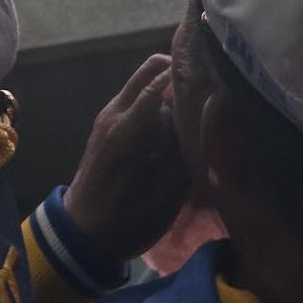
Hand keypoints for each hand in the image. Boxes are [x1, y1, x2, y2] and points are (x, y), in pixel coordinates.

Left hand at [63, 55, 189, 266]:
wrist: (83, 233)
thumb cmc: (128, 219)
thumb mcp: (167, 192)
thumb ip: (184, 148)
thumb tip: (203, 116)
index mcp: (129, 128)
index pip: (161, 81)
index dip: (191, 73)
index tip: (219, 74)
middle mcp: (115, 113)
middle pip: (150, 69)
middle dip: (179, 70)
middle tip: (208, 87)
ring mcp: (108, 117)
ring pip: (142, 82)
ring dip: (167, 86)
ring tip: (196, 106)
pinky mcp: (106, 126)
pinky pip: (135, 100)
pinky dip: (155, 100)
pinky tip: (176, 123)